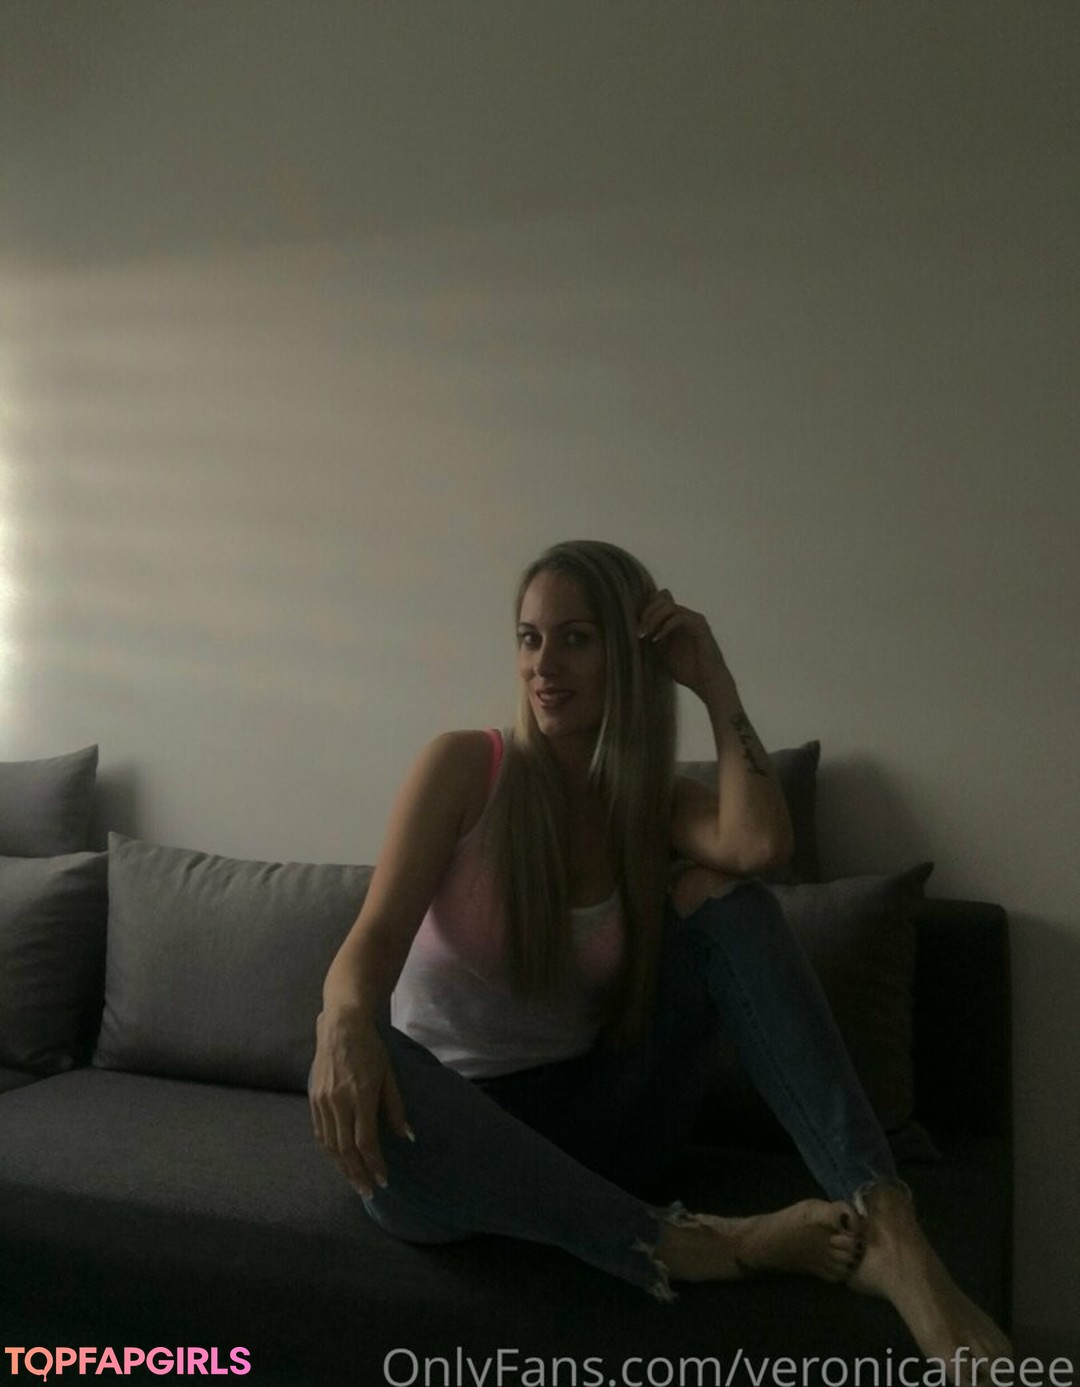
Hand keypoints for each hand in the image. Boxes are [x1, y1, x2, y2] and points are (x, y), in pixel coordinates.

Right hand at [308, 1010, 412, 1197]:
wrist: (342, 1025)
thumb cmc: (371, 1048)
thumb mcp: (389, 1075)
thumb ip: (396, 1108)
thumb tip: (407, 1137)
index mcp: (360, 1096)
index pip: (365, 1141)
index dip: (374, 1164)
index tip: (384, 1180)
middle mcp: (338, 1102)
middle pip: (345, 1149)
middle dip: (358, 1174)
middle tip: (368, 1192)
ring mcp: (322, 1101)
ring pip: (330, 1145)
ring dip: (342, 1167)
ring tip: (355, 1182)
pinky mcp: (313, 1098)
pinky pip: (320, 1132)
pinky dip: (329, 1151)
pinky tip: (338, 1160)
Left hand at [638, 589, 732, 700]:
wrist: (708, 683)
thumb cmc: (687, 672)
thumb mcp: (662, 653)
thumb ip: (653, 638)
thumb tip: (636, 629)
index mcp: (675, 621)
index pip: (658, 600)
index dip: (645, 609)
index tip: (637, 628)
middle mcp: (685, 616)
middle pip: (661, 598)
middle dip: (646, 613)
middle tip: (639, 632)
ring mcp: (693, 619)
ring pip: (669, 606)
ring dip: (653, 618)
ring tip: (645, 634)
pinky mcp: (700, 626)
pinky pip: (680, 617)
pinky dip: (666, 626)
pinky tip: (657, 639)